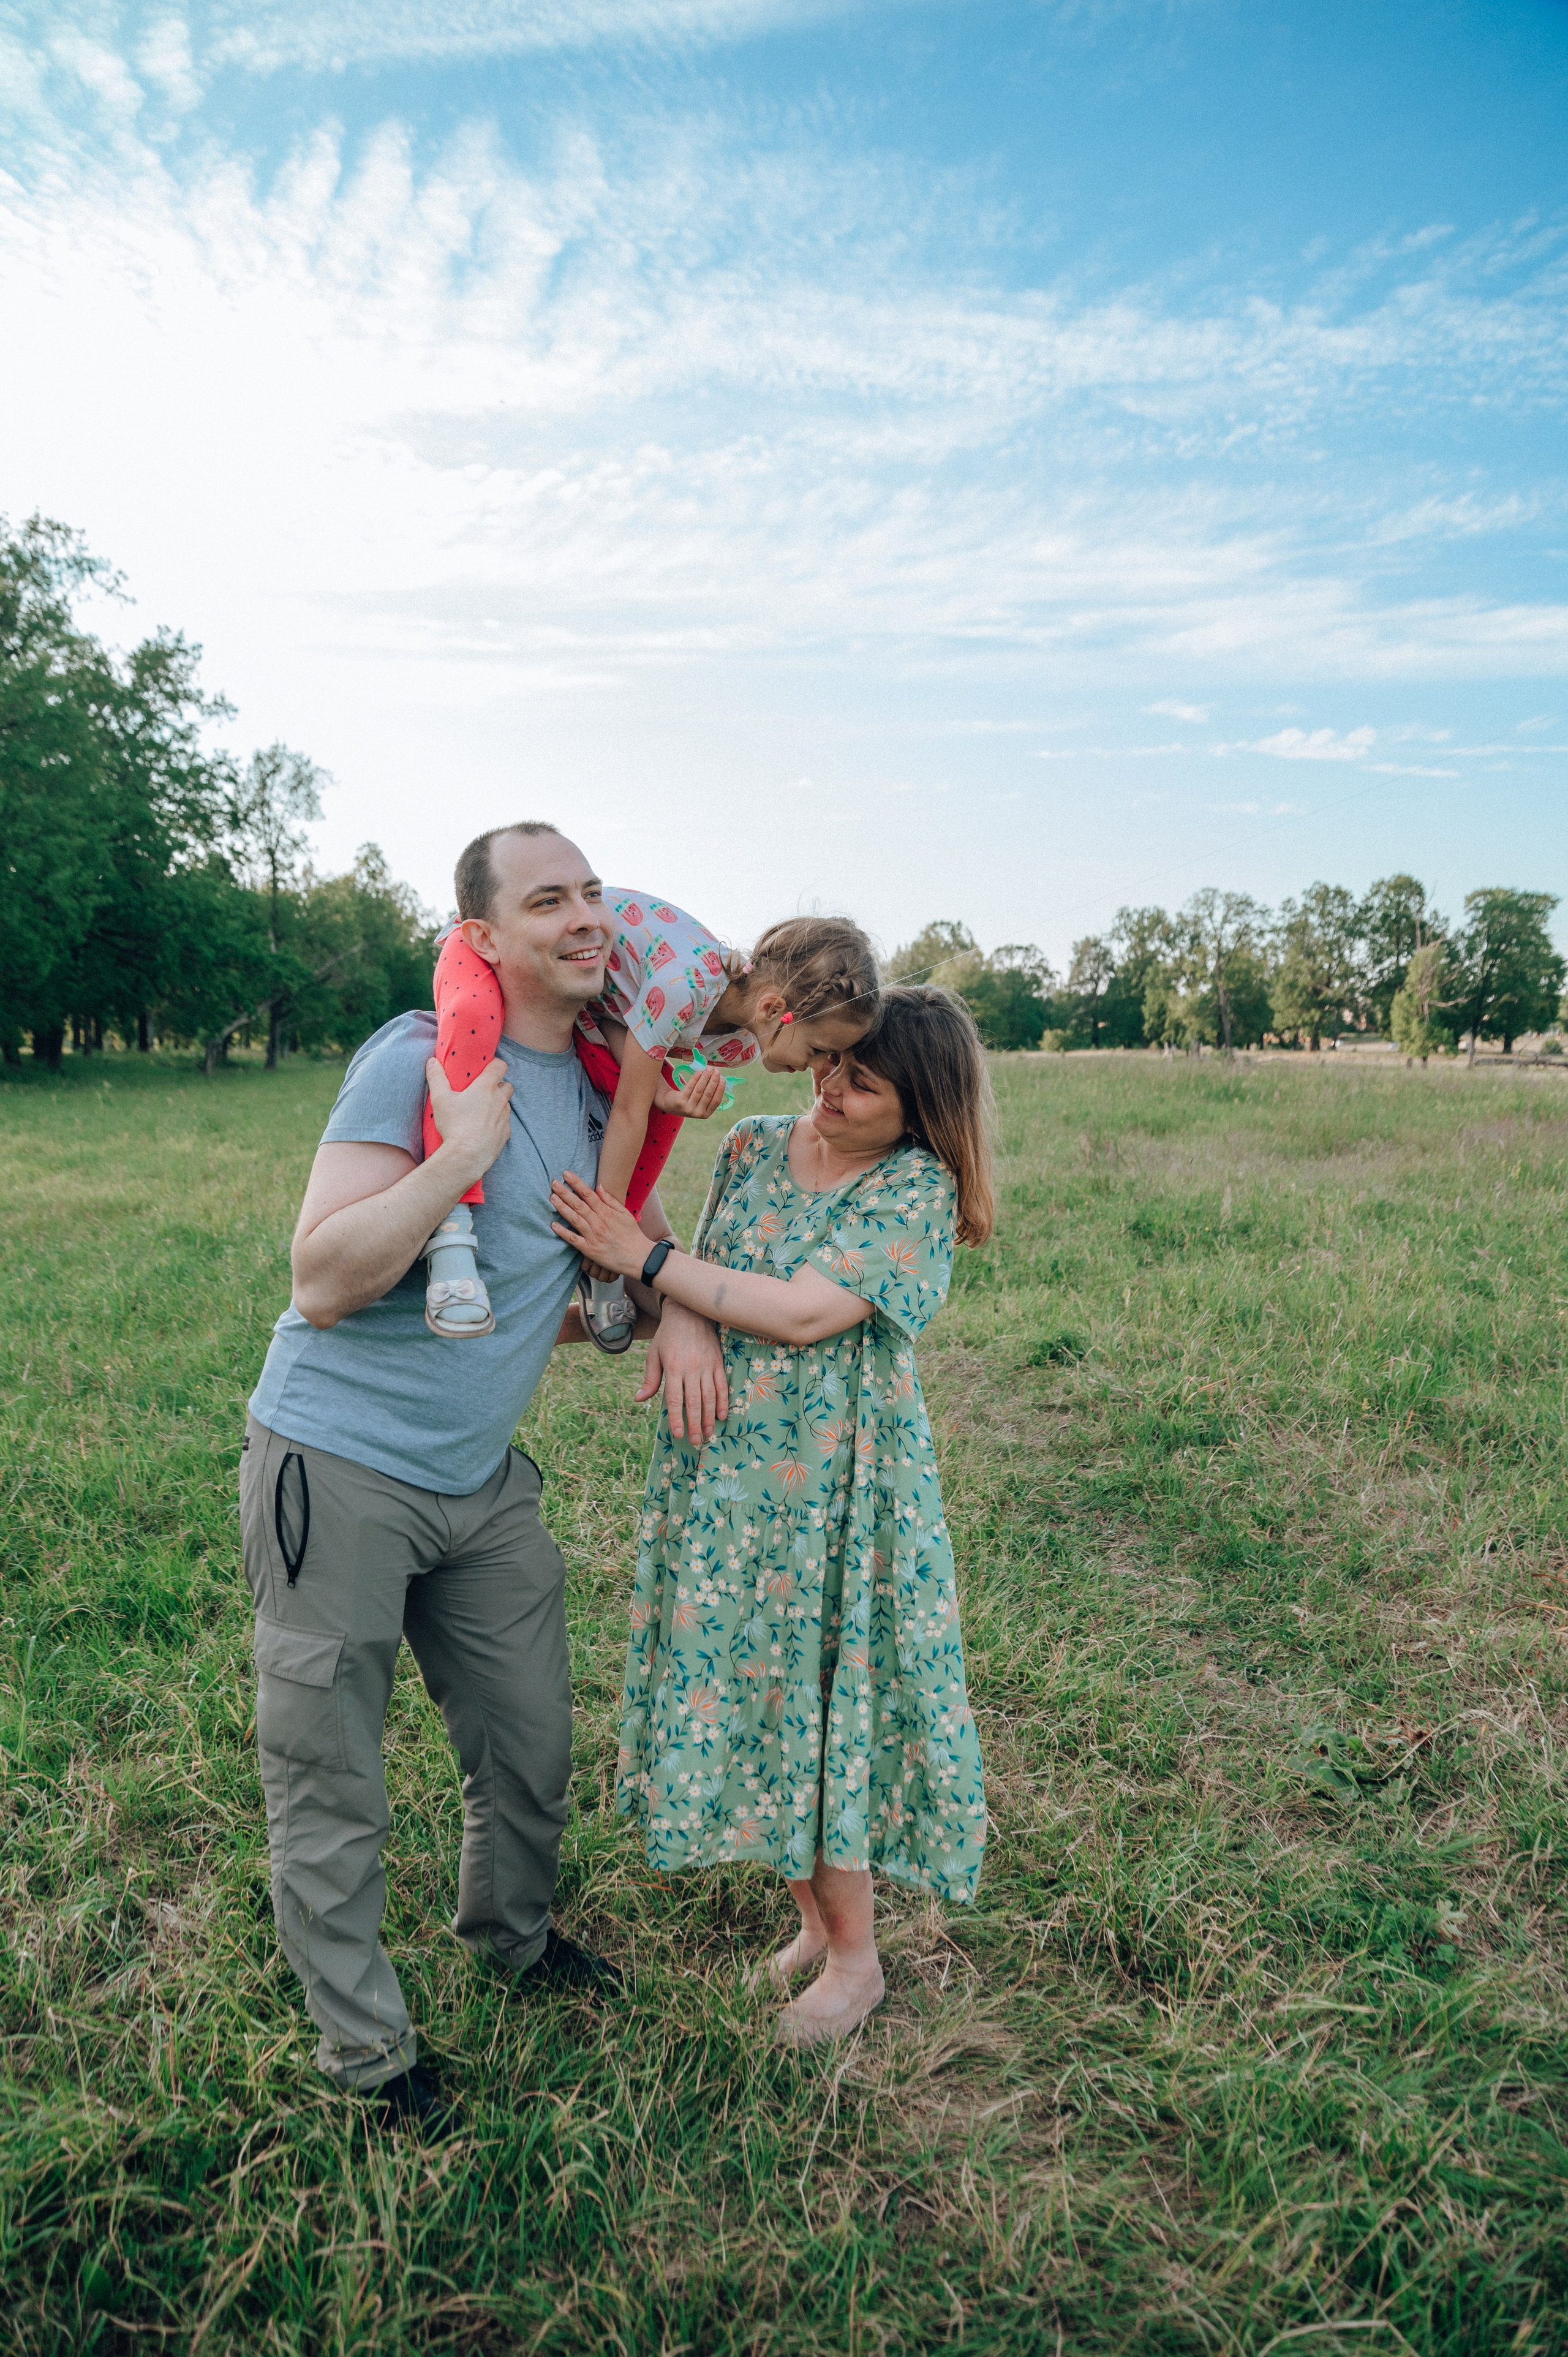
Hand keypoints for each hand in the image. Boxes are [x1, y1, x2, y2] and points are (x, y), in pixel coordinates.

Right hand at [425, 1057, 512, 1185]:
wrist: (467, 1156)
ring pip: (506, 1105)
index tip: (486, 1069)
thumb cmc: (454, 1125)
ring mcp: (505, 1117)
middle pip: (507, 1085)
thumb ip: (436, 1077)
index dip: (495, 1065)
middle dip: (498, 1086)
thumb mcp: (440, 1099)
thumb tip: (432, 1061)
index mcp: (486, 1088)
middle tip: (482, 1092)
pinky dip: (497, 1123)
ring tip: (481, 1112)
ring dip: (498, 1105)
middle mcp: (500, 1100)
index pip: (500, 1066)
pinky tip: (484, 1129)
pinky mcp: (506, 1133)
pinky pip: (504, 1123)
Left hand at [549, 1170, 650, 1277]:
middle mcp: (599, 1223)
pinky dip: (563, 1232)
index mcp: (607, 1213)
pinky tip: (553, 1225)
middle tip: (553, 1183)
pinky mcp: (590, 1250)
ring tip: (552, 1198)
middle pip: (579, 1205)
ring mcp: (593, 1236)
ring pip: (575, 1219)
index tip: (566, 1174)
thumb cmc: (632, 1235)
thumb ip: (611, 1200)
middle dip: (565, 1193)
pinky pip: (574, 1240)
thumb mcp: (625, 1214)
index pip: (588, 1194)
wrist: (639, 1257)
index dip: (576, 1183)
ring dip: (562, 1208)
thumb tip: (599, 1187)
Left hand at [637, 1301, 728, 1441]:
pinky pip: (722, 1385)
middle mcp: (691, 1368)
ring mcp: (706, 1365)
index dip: (677, 1419)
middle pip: (694, 1402)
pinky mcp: (717, 1362)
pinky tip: (721, 1415)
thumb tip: (639, 1399)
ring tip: (708, 1433)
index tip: (677, 1435)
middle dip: (695, 1424)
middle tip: (696, 1441)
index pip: (675, 1400)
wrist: (688, 1312)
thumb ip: (650, 1379)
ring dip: (709, 1417)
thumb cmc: (667, 1336)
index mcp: (673, 1367)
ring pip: (710, 1396)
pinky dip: (723, 1401)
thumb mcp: (653, 1355)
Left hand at [653, 1065, 726, 1118]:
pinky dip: (695, 1078)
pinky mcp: (680, 1102)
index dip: (720, 1090)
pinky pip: (690, 1087)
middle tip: (717, 1071)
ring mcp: (688, 1108)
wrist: (669, 1103)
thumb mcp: (700, 1101)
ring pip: (699, 1090)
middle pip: (708, 1094)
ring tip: (709, 1069)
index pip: (716, 1102)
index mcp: (705, 1114)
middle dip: (713, 1081)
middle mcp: (697, 1113)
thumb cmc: (689, 1100)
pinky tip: (699, 1071)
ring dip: (705, 1077)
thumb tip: (719, 1079)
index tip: (723, 1079)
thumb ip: (709, 1094)